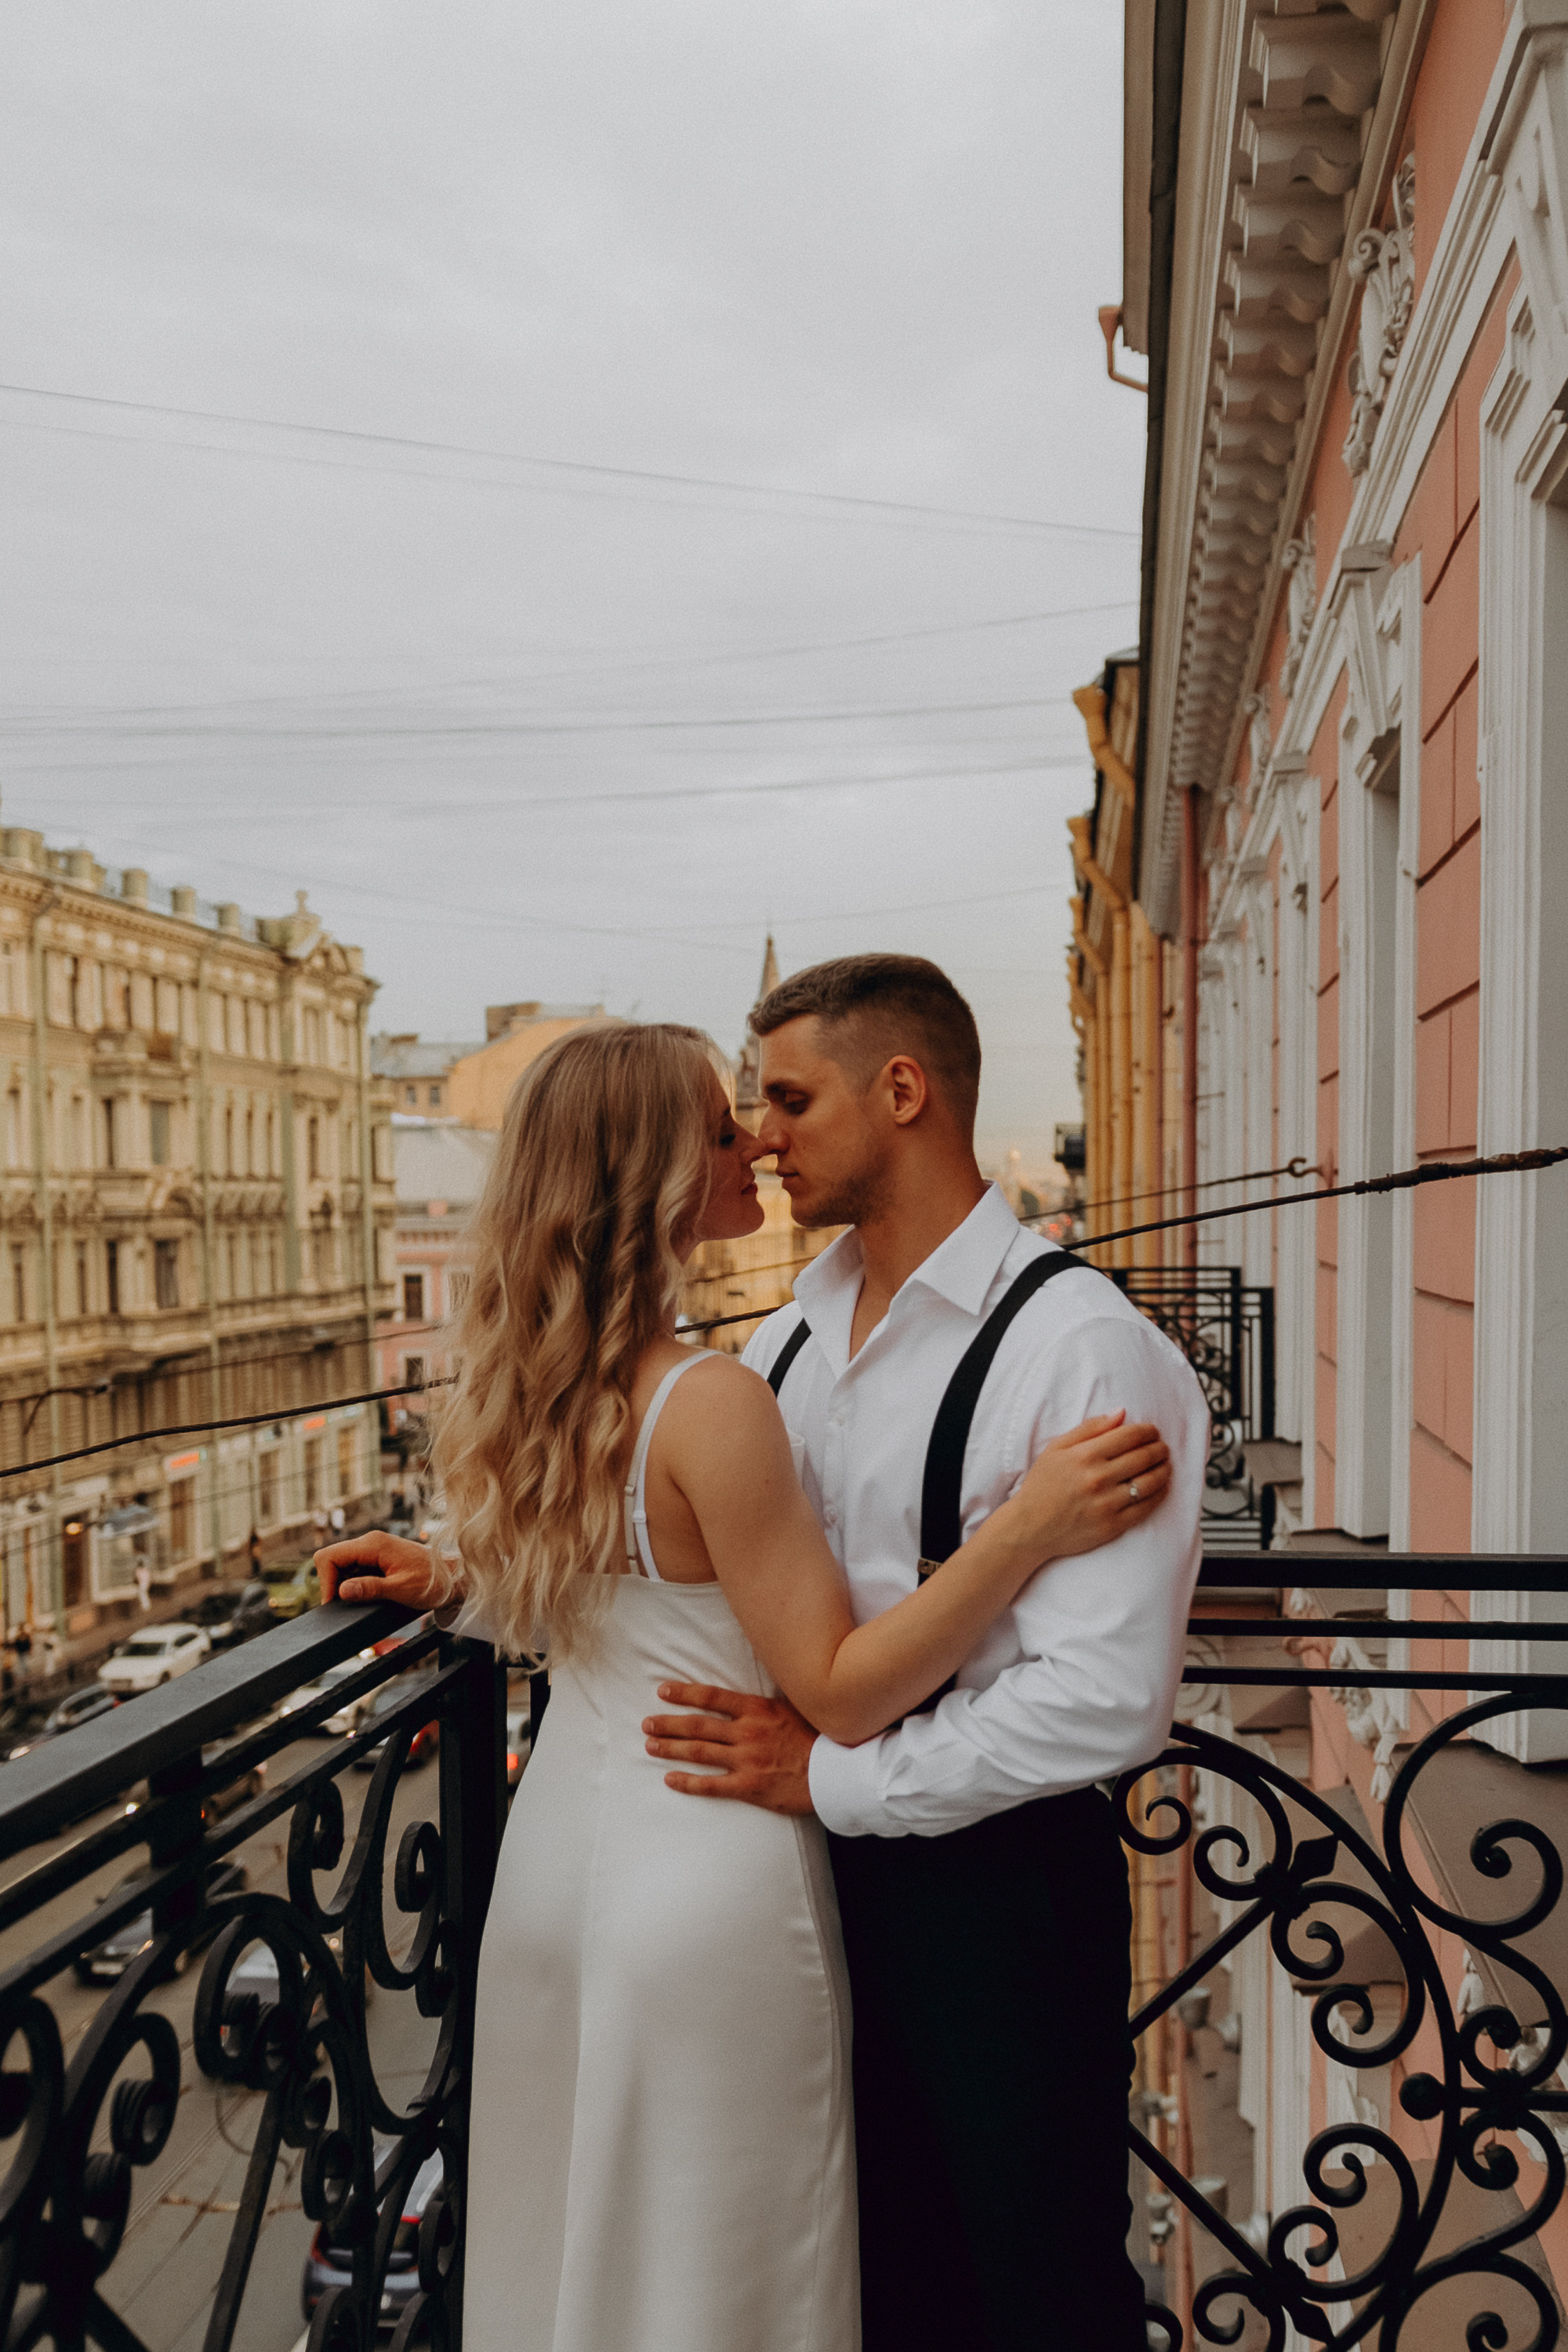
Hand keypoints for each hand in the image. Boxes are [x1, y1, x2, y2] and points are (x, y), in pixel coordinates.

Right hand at [314, 1531, 456, 1610]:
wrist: (454, 1579)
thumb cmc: (433, 1583)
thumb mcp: (400, 1590)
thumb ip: (370, 1589)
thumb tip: (342, 1591)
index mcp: (374, 1544)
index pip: (330, 1556)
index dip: (326, 1581)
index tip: (334, 1602)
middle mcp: (371, 1542)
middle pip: (333, 1559)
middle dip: (333, 1583)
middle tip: (344, 1605)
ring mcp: (375, 1548)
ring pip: (343, 1564)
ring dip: (345, 1584)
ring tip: (361, 1600)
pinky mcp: (379, 1557)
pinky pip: (356, 1568)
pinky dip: (355, 1582)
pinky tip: (367, 1594)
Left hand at [642, 1683, 817, 1813]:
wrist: (837, 1772)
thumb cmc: (818, 1738)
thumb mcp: (793, 1708)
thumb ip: (765, 1703)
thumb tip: (745, 1693)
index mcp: (757, 1709)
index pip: (712, 1697)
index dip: (684, 1693)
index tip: (663, 1690)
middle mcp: (747, 1732)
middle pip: (698, 1725)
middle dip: (668, 1723)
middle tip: (647, 1722)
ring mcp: (746, 1760)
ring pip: (699, 1752)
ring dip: (671, 1748)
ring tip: (650, 1745)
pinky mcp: (749, 1787)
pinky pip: (711, 1785)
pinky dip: (688, 1782)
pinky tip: (670, 1779)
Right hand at [1009, 1409, 1171, 1558]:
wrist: (1030, 1527)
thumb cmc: (1042, 1484)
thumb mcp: (1056, 1448)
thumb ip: (1089, 1428)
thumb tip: (1121, 1413)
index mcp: (1085, 1455)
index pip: (1129, 1436)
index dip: (1148, 1431)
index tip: (1153, 1431)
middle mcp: (1098, 1478)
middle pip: (1143, 1457)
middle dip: (1159, 1448)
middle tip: (1162, 1447)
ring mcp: (1107, 1503)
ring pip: (1150, 1482)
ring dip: (1164, 1470)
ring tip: (1166, 1465)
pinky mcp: (1112, 1525)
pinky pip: (1145, 1508)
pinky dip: (1159, 1495)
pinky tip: (1161, 1487)